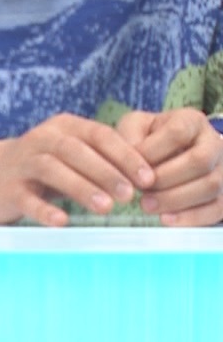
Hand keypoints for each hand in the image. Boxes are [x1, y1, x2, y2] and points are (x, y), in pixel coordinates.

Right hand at [0, 113, 154, 226]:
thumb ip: (102, 160)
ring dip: (81, 187)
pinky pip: (26, 198)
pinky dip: (44, 209)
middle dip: (106, 172)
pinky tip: (62, 221)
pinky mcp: (7, 188)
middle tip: (130, 194)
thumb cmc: (44, 165)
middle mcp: (41, 139)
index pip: (99, 135)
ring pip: (52, 169)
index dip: (125, 155)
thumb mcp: (72, 153)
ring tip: (105, 207)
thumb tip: (147, 180)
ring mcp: (22, 163)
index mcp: (64, 126)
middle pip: (76, 150)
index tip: (148, 178)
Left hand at [116, 109, 222, 225]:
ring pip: (211, 185)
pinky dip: (192, 217)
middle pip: (199, 161)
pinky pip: (217, 208)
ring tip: (148, 206)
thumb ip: (127, 138)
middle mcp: (213, 142)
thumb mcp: (135, 128)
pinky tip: (167, 219)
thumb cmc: (149, 139)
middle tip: (140, 191)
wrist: (171, 154)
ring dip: (176, 199)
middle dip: (165, 179)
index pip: (177, 133)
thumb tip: (129, 164)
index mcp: (191, 121)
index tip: (132, 166)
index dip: (153, 152)